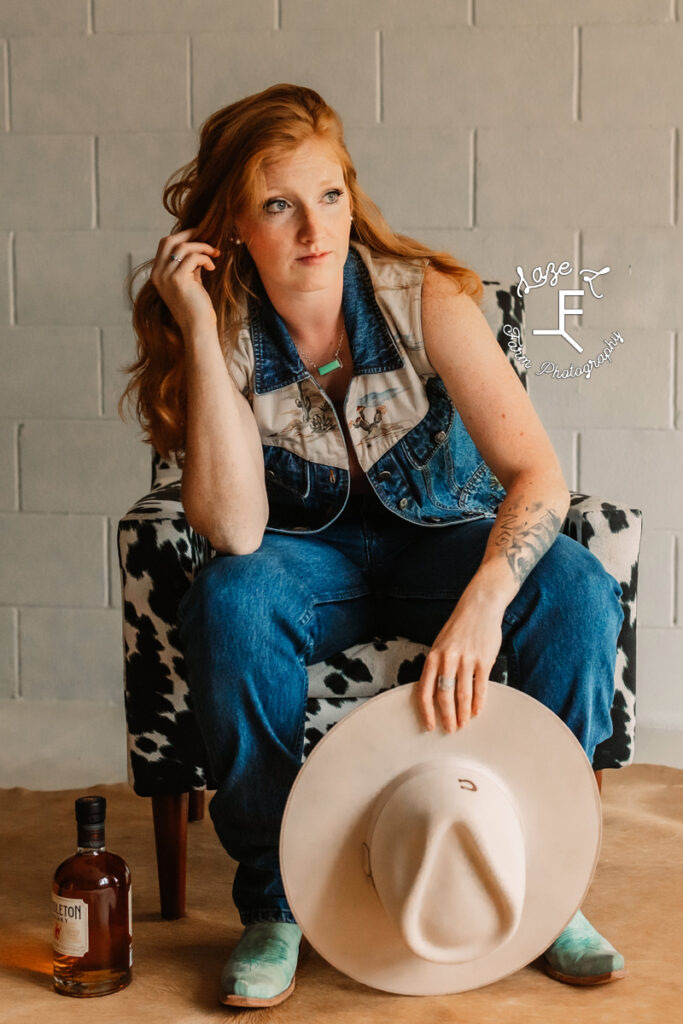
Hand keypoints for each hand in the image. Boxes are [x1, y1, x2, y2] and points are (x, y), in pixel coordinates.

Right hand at [149, 228, 220, 335]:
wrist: (197, 327)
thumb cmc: (196, 307)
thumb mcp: (189, 281)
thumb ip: (189, 265)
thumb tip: (197, 246)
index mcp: (157, 274)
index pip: (165, 244)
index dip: (182, 237)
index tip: (199, 238)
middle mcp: (158, 274)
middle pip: (169, 240)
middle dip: (190, 235)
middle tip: (208, 240)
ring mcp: (166, 276)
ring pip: (183, 247)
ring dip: (202, 247)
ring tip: (214, 255)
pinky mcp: (178, 280)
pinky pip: (193, 257)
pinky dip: (205, 258)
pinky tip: (212, 268)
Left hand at [414, 585, 504, 732]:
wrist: (480, 606)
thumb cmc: (459, 627)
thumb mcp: (441, 644)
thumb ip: (438, 666)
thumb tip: (436, 692)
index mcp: (433, 656)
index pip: (424, 690)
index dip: (426, 711)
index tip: (429, 726)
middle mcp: (447, 659)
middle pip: (444, 696)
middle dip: (447, 716)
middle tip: (450, 730)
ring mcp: (466, 659)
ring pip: (463, 694)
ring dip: (463, 713)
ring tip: (463, 725)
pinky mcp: (484, 660)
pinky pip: (480, 686)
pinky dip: (479, 701)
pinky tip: (477, 711)